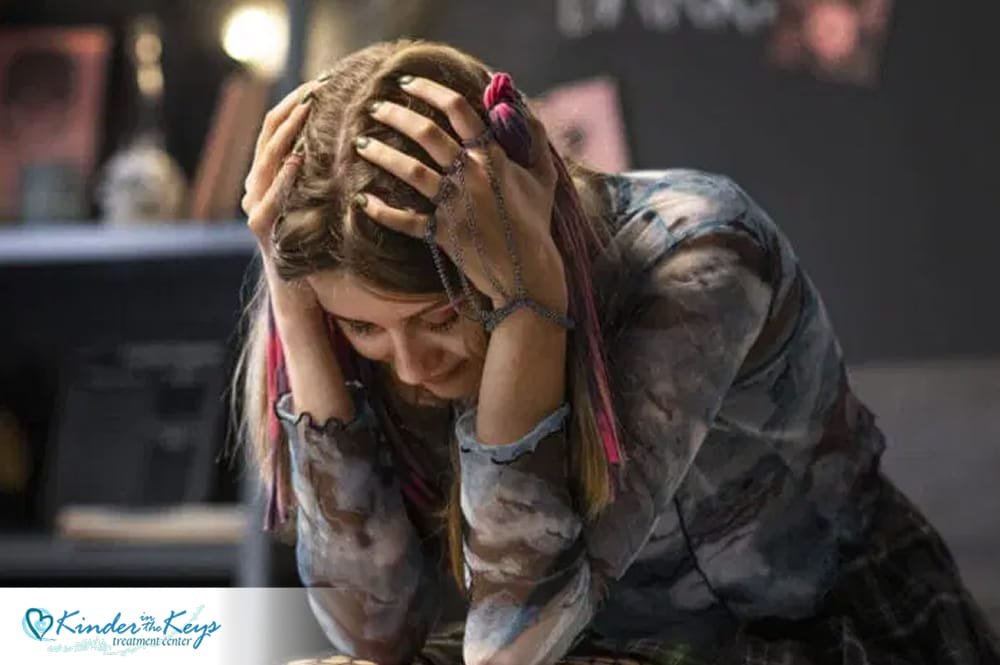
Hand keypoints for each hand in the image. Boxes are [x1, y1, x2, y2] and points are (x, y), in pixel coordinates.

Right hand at [242, 80, 321, 318]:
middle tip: (316, 86)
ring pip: (265, 160)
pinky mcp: (261, 230)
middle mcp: (256, 188)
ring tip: (307, 108)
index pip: (276, 128)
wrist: (302, 295)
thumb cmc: (320, 248)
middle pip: (268, 136)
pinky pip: (271, 197)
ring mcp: (255, 208)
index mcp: (270, 177)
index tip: (321, 81)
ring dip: (287, 132)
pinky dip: (284, 176)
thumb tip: (359, 141)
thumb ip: (328, 177)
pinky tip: (298, 158)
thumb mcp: (324, 205)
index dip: (295, 102)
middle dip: (292, 108)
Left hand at [351, 76, 566, 311]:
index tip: (406, 83)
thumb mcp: (544, 176)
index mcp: (494, 155)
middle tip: (374, 106)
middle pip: (426, 134)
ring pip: (410, 171)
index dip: (429, 90)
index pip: (458, 109)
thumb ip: (535, 137)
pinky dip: (381, 211)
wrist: (528, 271)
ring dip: (381, 153)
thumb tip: (521, 104)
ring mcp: (455, 204)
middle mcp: (471, 174)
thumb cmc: (535, 221)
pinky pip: (405, 220)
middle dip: (395, 115)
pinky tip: (361, 201)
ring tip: (360, 142)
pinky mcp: (442, 232)